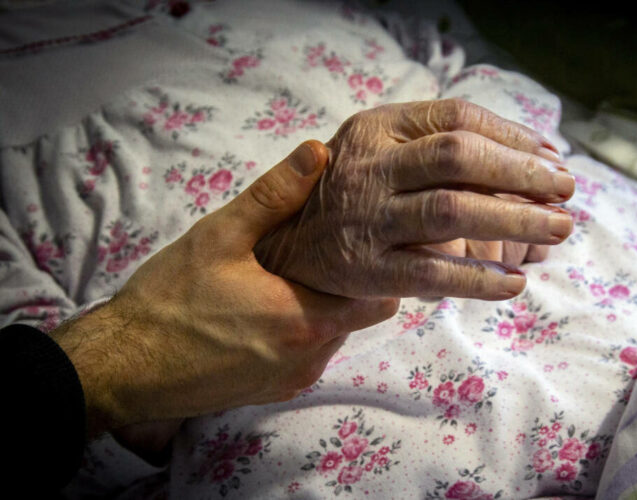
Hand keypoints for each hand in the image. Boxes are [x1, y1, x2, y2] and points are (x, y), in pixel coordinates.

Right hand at [51, 141, 397, 437]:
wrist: (122, 366)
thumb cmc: (169, 299)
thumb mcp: (220, 235)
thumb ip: (275, 195)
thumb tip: (318, 153)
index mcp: (306, 319)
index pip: (380, 300)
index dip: (376, 269)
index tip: (360, 244)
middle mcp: (309, 358)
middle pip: (357, 318)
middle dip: (346, 286)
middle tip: (319, 254)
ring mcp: (291, 380)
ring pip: (332, 338)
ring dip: (320, 310)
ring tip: (286, 279)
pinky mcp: (272, 393)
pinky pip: (306, 358)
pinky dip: (298, 335)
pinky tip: (264, 310)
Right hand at [256, 99, 573, 299]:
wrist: (289, 248)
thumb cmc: (353, 193)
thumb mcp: (381, 150)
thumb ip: (437, 144)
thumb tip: (533, 155)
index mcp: (375, 128)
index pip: (456, 118)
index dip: (512, 135)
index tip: (550, 157)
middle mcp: (369, 167)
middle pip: (458, 157)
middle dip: (521, 172)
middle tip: (567, 191)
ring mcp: (367, 219)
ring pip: (452, 211)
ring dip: (515, 219)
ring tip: (559, 228)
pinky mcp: (366, 269)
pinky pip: (432, 272)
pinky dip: (479, 278)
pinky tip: (515, 283)